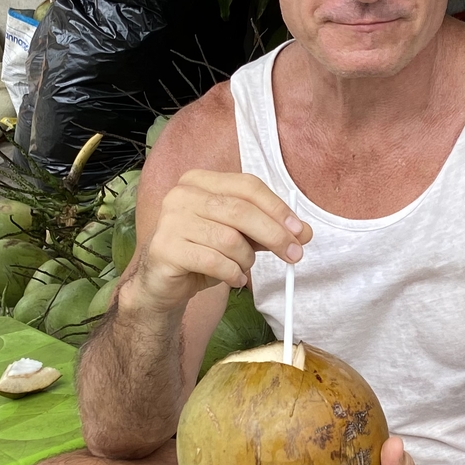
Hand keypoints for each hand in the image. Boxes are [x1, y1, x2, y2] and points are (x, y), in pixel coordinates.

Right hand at [131, 170, 307, 314]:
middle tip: (293, 254)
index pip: (247, 186)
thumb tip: (303, 232)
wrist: (161, 283)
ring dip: (246, 260)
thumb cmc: (201, 253)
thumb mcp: (237, 237)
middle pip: (240, 210)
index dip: (277, 208)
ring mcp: (170, 220)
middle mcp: (182, 194)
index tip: (299, 230)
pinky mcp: (165, 248)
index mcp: (200, 181)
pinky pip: (213, 261)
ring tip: (242, 268)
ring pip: (229, 239)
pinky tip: (232, 278)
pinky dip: (232, 273)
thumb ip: (266, 230)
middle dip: (273, 235)